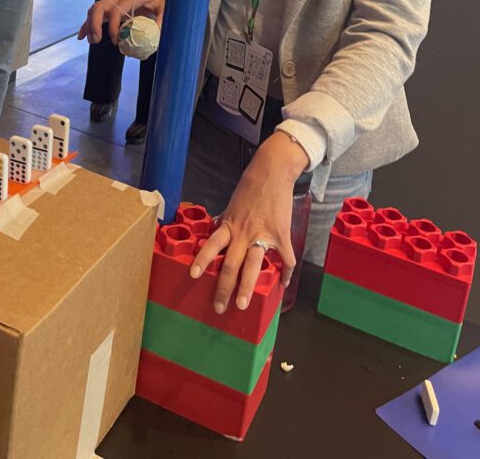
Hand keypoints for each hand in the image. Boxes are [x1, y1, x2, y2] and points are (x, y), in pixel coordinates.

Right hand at [78, 0, 165, 44]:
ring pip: (95, 9)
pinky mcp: (111, 5)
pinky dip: (88, 24)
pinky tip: (83, 35)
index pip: (116, 10)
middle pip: (100, 7)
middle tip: (96, 40)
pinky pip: (96, 13)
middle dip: (94, 24)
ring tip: (92, 41)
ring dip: (90, 25)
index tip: (115, 41)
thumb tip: (156, 37)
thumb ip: (160, 21)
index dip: (113, 26)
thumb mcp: (165, 8)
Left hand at [190, 133, 307, 312]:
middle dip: (224, 288)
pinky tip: (283, 284)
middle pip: (231, 264)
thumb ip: (226, 220)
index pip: (212, 245)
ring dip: (247, 288)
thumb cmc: (251, 186)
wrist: (273, 171)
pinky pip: (285, 259)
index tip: (193, 275)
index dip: (202, 260)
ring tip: (243, 305)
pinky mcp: (281, 235)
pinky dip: (285, 273)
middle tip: (219, 307)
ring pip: (253, 266)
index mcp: (230, 224)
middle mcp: (244, 232)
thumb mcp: (232, 203)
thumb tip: (217, 229)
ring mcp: (263, 235)